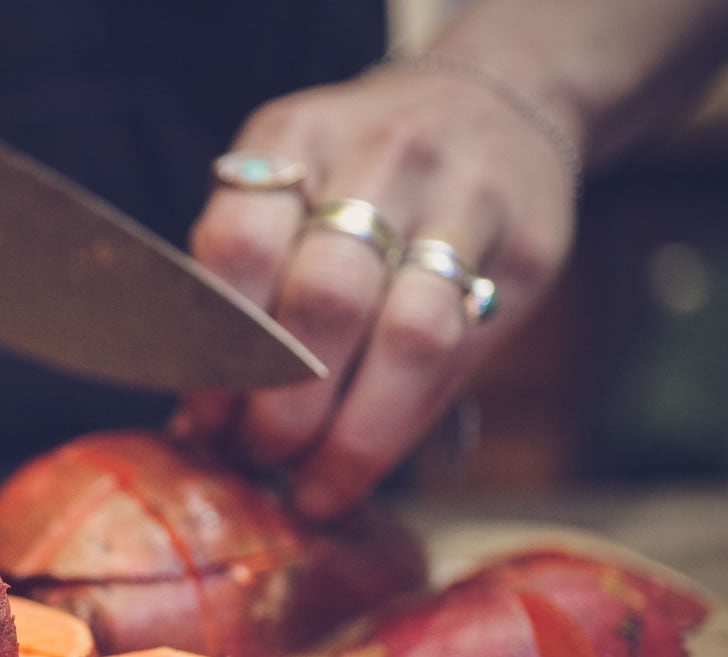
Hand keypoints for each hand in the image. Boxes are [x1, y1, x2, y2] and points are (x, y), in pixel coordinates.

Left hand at [176, 61, 577, 519]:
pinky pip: (462, 356)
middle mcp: (383, 157)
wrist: (496, 100)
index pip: (240, 247)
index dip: (217, 353)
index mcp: (296, 138)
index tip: (204, 422)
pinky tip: (363, 464)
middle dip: (284, 407)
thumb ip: (243, 284)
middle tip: (257, 459)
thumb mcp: (285, 186)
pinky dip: (403, 425)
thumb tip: (199, 425)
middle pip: (326, 300)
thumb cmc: (355, 172)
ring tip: (311, 484)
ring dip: (351, 434)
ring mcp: (466, 199)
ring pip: (410, 337)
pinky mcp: (528, 250)